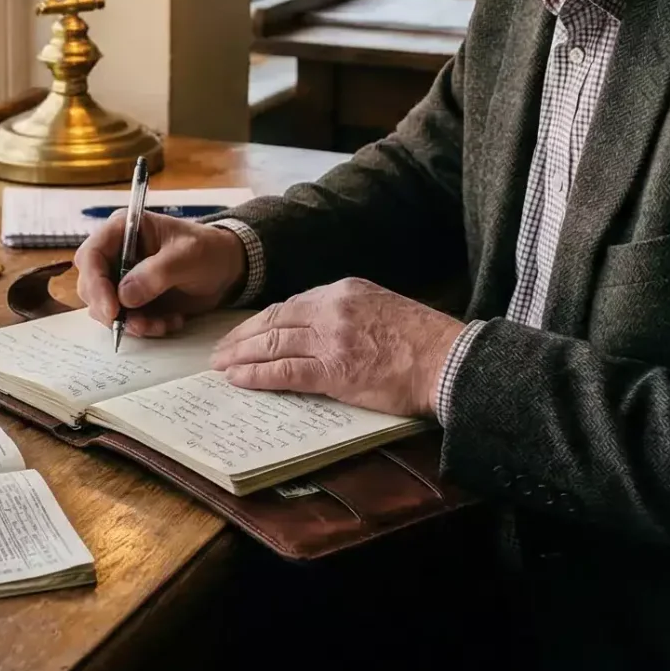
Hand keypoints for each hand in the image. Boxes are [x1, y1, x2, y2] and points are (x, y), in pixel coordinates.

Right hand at [76, 211, 245, 337]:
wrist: (227, 269)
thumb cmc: (208, 250)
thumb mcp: (188, 256)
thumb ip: (156, 274)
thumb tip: (125, 297)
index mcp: (123, 230)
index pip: (91, 255)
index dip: (95, 283)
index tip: (112, 310)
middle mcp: (115, 254)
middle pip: (90, 285)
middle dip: (111, 310)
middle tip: (139, 325)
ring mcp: (122, 278)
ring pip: (105, 308)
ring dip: (131, 323)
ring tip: (163, 323)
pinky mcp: (132, 300)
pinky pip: (124, 321)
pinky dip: (145, 327)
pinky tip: (170, 322)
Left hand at [208, 280, 464, 418]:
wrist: (449, 360)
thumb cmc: (425, 341)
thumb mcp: (384, 308)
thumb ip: (350, 313)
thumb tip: (323, 331)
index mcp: (345, 290)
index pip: (291, 304)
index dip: (263, 321)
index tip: (247, 333)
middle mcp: (332, 308)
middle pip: (274, 321)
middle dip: (242, 337)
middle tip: (220, 351)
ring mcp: (331, 338)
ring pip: (272, 344)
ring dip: (241, 356)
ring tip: (221, 367)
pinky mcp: (333, 370)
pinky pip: (283, 371)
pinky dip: (256, 375)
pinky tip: (239, 380)